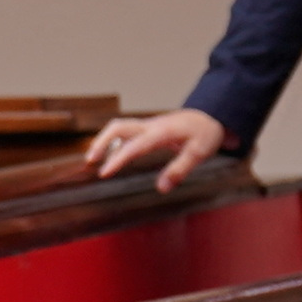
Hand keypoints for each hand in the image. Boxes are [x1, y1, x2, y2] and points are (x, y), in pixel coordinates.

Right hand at [86, 106, 232, 189]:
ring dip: (104, 140)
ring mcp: (148, 125)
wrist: (211, 114)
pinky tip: (113, 152)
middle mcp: (150, 126)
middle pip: (117, 127)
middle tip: (90, 161)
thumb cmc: (206, 133)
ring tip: (95, 158)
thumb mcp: (199, 153)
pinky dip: (114, 140)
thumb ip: (180, 169)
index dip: (117, 159)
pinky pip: (127, 131)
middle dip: (100, 142)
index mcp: (161, 132)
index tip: (104, 173)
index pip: (133, 146)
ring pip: (119, 127)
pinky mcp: (149, 128)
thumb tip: (161, 187)